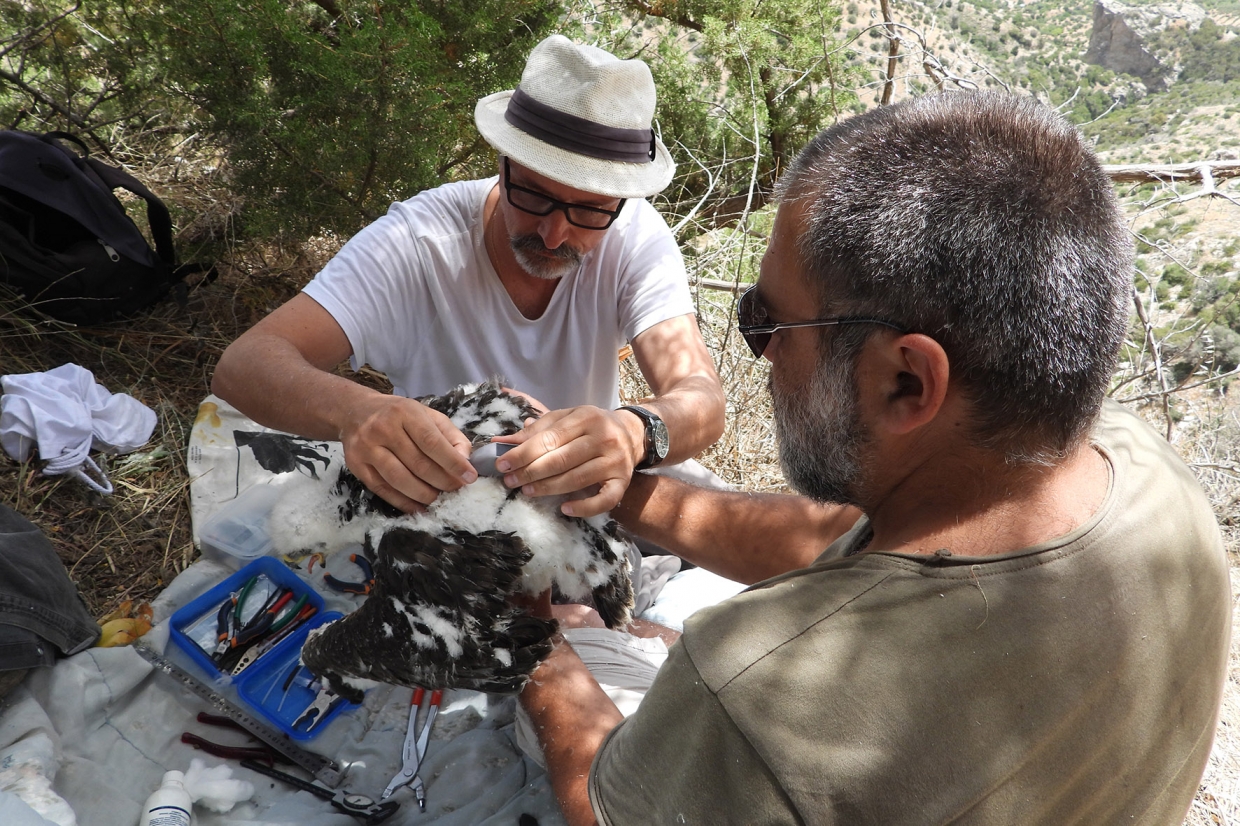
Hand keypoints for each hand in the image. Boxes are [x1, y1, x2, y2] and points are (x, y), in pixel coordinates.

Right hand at [340, 394, 476, 511]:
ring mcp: (367, 448)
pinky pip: (383, 489)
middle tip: (456, 490)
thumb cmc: (399, 414)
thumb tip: (465, 460)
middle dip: (442, 481)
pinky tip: (419, 507)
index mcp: (405, 412)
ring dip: (424, 495)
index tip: (469, 477)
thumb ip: (450, 436)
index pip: (432, 442)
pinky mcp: (356, 465)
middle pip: (418, 464)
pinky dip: (403, 502)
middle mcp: (383, 428)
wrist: (355, 411)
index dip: (453, 462)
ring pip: (400, 480)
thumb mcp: (427, 415)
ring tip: (439, 499)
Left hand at [493, 405, 644, 517]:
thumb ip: (536, 430)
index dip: (523, 452)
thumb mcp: (567, 419)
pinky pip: (603, 500)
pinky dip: (584, 507)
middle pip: (561, 459)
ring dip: (548, 488)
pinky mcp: (623, 482)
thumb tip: (501, 441)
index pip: (549, 438)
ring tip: (527, 491)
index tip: (502, 464)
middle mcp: (603, 438)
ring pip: (576, 479)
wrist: (633, 434)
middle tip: (510, 481)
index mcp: (587, 417)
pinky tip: (564, 509)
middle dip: (530, 471)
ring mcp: (615, 461)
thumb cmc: (591, 427)